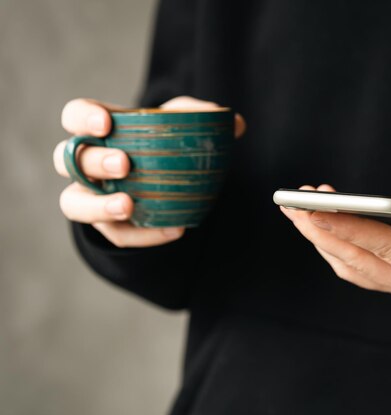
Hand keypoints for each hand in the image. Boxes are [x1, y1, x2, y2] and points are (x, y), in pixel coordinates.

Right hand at [53, 96, 245, 247]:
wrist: (167, 180)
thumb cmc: (165, 144)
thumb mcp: (182, 124)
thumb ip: (203, 118)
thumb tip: (235, 124)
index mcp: (100, 130)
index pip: (74, 117)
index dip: (82, 118)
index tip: (106, 123)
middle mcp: (86, 164)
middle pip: (68, 161)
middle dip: (93, 162)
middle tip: (125, 165)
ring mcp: (93, 197)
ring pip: (75, 204)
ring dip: (98, 205)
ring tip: (128, 205)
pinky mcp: (111, 226)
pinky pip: (118, 235)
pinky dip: (144, 235)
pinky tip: (174, 230)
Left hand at [281, 184, 390, 310]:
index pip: (389, 249)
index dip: (352, 228)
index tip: (315, 210)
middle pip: (360, 263)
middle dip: (322, 233)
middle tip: (291, 205)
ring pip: (353, 268)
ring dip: (322, 240)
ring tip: (296, 210)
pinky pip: (359, 267)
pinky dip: (337, 245)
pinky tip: (320, 225)